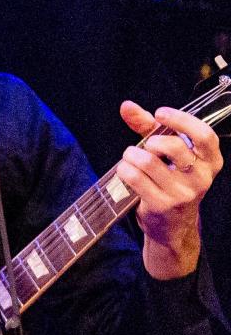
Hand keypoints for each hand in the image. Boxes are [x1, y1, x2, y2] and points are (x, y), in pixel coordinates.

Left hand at [117, 101, 222, 278]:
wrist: (171, 227)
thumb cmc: (170, 183)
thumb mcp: (168, 155)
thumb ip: (150, 128)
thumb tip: (126, 106)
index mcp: (211, 162)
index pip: (204, 135)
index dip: (181, 120)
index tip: (160, 113)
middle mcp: (201, 178)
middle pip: (174, 146)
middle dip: (152, 140)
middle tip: (145, 145)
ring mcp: (182, 194)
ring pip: (150, 161)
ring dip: (132, 154)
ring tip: (129, 156)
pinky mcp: (162, 206)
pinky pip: (136, 178)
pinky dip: (125, 169)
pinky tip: (123, 169)